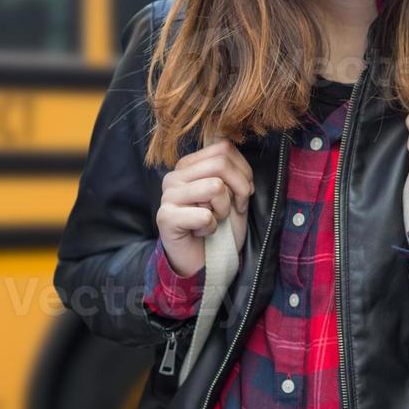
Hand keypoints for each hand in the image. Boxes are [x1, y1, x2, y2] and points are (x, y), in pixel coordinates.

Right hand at [155, 138, 252, 277]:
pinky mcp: (165, 217)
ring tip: (212, 220)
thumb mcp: (232, 194)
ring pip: (214, 187)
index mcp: (188, 165)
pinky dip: (211, 227)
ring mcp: (167, 196)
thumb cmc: (219, 227)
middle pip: (220, 164)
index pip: (223, 148)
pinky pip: (204, 215)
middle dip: (239, 190)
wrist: (204, 261)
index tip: (241, 195)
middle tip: (233, 209)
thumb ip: (232, 169)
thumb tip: (231, 147)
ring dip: (223, 210)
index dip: (243, 173)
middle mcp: (174, 176)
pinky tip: (200, 231)